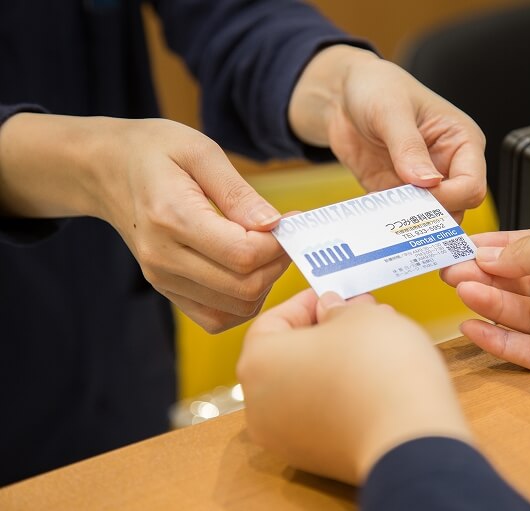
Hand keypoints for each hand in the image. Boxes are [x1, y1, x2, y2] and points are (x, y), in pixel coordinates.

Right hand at [0, 114, 289, 332]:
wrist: (107, 171)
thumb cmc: (155, 151)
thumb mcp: (200, 151)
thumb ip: (238, 191)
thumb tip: (273, 224)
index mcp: (172, 218)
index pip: (243, 254)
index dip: (279, 243)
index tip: (292, 220)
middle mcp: (163, 257)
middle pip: (244, 287)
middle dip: (278, 263)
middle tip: (285, 235)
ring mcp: (162, 279)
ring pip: (236, 308)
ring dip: (265, 284)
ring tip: (267, 250)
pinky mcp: (167, 290)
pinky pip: (217, 318)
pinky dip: (244, 302)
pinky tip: (250, 270)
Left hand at [237, 290, 470, 484]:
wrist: (409, 440)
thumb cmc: (379, 369)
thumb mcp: (361, 316)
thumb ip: (338, 309)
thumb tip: (331, 311)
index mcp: (258, 363)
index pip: (273, 321)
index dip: (307, 302)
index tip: (333, 295)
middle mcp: (260, 405)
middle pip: (289, 356)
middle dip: (326, 332)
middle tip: (360, 316)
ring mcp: (285, 438)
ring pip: (306, 387)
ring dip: (336, 363)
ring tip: (376, 346)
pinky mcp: (315, 460)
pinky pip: (322, 415)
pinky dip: (342, 395)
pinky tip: (375, 380)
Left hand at [288, 45, 485, 220]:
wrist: (341, 96)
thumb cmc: (376, 88)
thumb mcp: (391, 110)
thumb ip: (409, 147)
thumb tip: (428, 182)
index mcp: (461, 141)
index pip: (472, 185)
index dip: (449, 196)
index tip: (420, 192)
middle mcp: (448, 166)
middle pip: (456, 209)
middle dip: (431, 215)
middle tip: (401, 211)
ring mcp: (422, 184)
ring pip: (430, 221)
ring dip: (409, 222)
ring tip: (385, 215)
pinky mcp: (396, 194)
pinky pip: (399, 219)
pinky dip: (388, 223)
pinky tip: (372, 216)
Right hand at [441, 225, 529, 416]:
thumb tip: (491, 254)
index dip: (498, 248)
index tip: (463, 247)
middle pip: (527, 285)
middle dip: (488, 275)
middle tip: (450, 269)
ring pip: (528, 317)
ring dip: (491, 303)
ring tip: (460, 290)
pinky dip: (503, 341)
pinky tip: (476, 327)